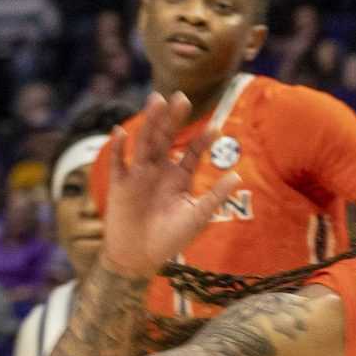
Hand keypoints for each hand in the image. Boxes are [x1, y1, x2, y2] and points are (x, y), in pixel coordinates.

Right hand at [96, 95, 241, 282]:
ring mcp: (138, 175)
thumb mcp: (197, 217)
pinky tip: (120, 132)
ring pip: (144, 143)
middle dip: (173, 119)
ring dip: (149, 123)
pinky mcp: (120, 184)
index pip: (192, 152)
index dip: (203, 140)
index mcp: (179, 177)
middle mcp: (159, 170)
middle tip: (181, 97)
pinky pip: (119, 163)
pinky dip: (118, 148)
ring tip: (155, 101)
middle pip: (166, 138)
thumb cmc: (169, 239)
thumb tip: (237, 175)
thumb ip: (215, 196)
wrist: (138, 258)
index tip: (216, 127)